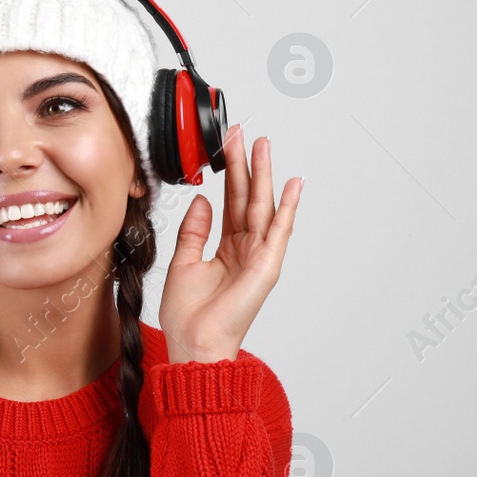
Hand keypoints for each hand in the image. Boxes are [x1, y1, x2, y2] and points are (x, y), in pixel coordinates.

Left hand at [159, 124, 300, 363]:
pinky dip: (288, 208)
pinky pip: (279, 231)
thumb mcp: (183, 262)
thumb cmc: (189, 315)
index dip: (228, 173)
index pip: (229, 201)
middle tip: (243, 133)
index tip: (224, 146)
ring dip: (264, 175)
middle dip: (246, 164)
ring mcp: (259, 256)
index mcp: (227, 248)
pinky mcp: (267, 266)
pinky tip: (293, 185)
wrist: (194, 343)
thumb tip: (202, 200)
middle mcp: (246, 249)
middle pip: (247, 197)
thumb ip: (194, 230)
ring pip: (263, 206)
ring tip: (263, 145)